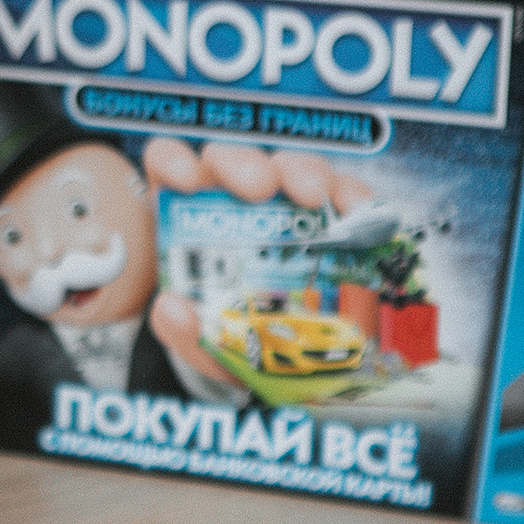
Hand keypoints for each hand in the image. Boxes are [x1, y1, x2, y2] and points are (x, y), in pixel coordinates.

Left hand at [141, 138, 373, 384]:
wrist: (281, 364)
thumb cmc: (231, 338)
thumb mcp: (202, 342)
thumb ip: (181, 329)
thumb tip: (172, 309)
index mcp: (188, 218)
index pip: (168, 166)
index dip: (174, 160)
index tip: (186, 181)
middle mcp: (233, 199)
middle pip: (233, 159)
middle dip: (245, 165)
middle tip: (260, 187)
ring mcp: (286, 202)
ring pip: (290, 165)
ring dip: (301, 172)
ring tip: (314, 197)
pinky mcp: (334, 214)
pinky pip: (343, 190)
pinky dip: (350, 194)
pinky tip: (355, 209)